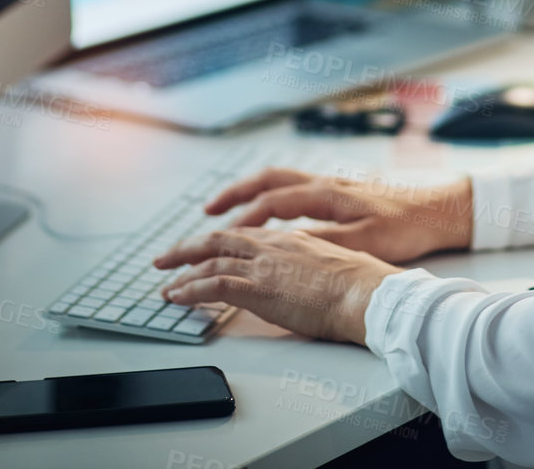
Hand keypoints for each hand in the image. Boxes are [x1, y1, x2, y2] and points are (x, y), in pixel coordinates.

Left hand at [152, 227, 400, 343]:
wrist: (369, 294)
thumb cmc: (362, 286)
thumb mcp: (333, 264)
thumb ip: (310, 264)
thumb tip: (303, 278)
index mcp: (291, 239)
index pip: (244, 236)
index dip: (219, 242)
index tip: (203, 249)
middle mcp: (273, 245)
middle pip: (219, 239)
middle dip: (187, 248)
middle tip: (165, 259)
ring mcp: (265, 265)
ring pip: (211, 258)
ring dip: (182, 272)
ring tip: (164, 286)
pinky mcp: (260, 288)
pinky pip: (214, 284)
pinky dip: (190, 290)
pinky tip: (177, 297)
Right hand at [201, 167, 473, 262]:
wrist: (441, 210)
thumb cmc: (408, 225)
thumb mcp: (366, 240)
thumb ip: (325, 244)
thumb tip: (286, 250)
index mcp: (327, 193)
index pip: (271, 202)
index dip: (240, 218)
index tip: (216, 234)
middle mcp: (325, 183)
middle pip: (267, 181)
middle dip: (234, 195)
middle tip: (206, 212)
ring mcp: (332, 184)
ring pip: (280, 181)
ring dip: (251, 193)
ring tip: (227, 210)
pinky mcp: (341, 192)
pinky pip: (295, 188)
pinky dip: (272, 197)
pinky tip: (270, 214)